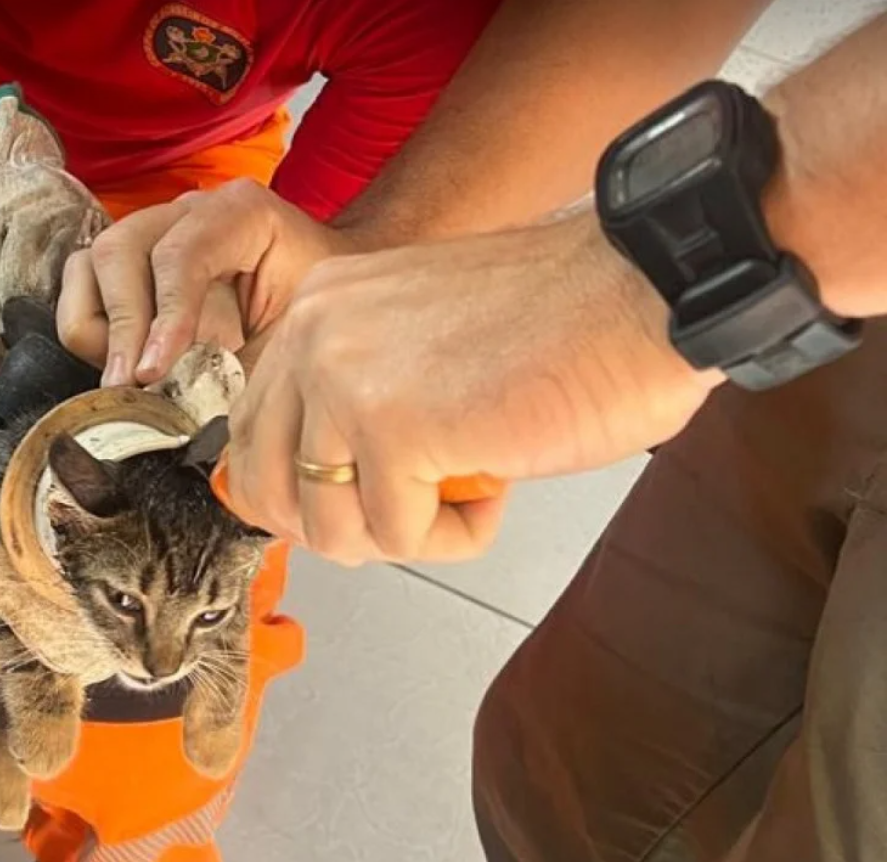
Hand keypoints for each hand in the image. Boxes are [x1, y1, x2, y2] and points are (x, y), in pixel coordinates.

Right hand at [55, 179, 352, 385]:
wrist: (323, 302)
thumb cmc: (313, 319)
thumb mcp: (293, 346)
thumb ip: (246, 374)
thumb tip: (193, 427)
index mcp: (240, 214)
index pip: (181, 255)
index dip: (163, 317)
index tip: (152, 373)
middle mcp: (185, 212)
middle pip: (120, 251)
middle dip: (121, 327)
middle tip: (129, 387)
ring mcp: (151, 232)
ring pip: (88, 268)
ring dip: (100, 332)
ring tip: (128, 381)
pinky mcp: (130, 266)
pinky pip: (84, 290)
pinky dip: (94, 334)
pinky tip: (127, 368)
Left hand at [223, 213, 721, 564]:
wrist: (645, 290)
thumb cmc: (559, 323)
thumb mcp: (414, 349)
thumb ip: (352, 401)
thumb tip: (311, 491)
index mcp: (315, 309)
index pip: (249, 433)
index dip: (302, 490)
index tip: (363, 498)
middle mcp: (311, 334)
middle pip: (269, 491)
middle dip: (345, 522)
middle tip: (417, 503)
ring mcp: (343, 378)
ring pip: (328, 526)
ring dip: (407, 531)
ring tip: (471, 480)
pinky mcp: (392, 428)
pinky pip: (397, 537)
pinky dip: (457, 534)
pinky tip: (500, 478)